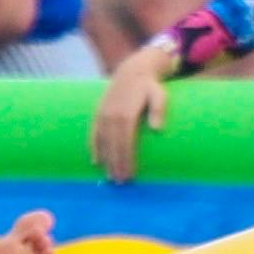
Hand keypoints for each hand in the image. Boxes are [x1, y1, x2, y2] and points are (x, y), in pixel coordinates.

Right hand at [88, 49, 179, 184]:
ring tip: (110, 177)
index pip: (125, 143)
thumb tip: (158, 129)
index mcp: (126, 114)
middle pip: (113, 146)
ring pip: (102, 142)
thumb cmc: (149, 86)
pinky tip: (95, 161)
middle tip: (121, 182)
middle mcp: (112, 116)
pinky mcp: (98, 114)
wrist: (132, 71)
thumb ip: (158, 110)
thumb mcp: (159, 94)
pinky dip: (93, 148)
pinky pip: (93, 134)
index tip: (130, 175)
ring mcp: (103, 115)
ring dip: (105, 160)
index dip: (126, 160)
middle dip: (116, 165)